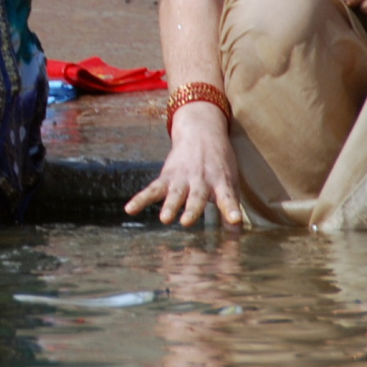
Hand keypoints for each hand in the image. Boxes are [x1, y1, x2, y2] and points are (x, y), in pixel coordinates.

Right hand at [125, 102, 243, 226]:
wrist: (201, 132)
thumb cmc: (219, 164)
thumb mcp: (230, 182)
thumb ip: (231, 206)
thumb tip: (236, 234)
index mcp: (221, 182)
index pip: (228, 197)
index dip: (231, 209)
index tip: (235, 220)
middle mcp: (201, 180)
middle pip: (196, 197)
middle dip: (191, 210)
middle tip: (187, 222)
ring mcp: (182, 178)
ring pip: (175, 194)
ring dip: (169, 206)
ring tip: (165, 219)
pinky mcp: (167, 177)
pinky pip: (152, 190)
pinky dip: (140, 199)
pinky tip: (129, 209)